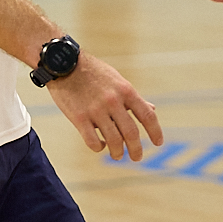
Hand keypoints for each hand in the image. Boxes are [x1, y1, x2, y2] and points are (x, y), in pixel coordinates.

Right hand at [46, 53, 162, 160]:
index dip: (155, 132)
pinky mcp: (79, 118)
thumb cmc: (93, 72)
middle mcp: (113, 101)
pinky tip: (101, 144)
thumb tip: (151, 110)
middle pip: (131, 133)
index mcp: (126, 90)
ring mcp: (96, 110)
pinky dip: (99, 147)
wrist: (64, 64)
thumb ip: (133, 98)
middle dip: (136, 149)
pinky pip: (93, 142)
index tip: (158, 143)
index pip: (147, 116)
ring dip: (118, 153)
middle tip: (137, 157)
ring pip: (114, 141)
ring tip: (117, 155)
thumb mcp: (117, 80)